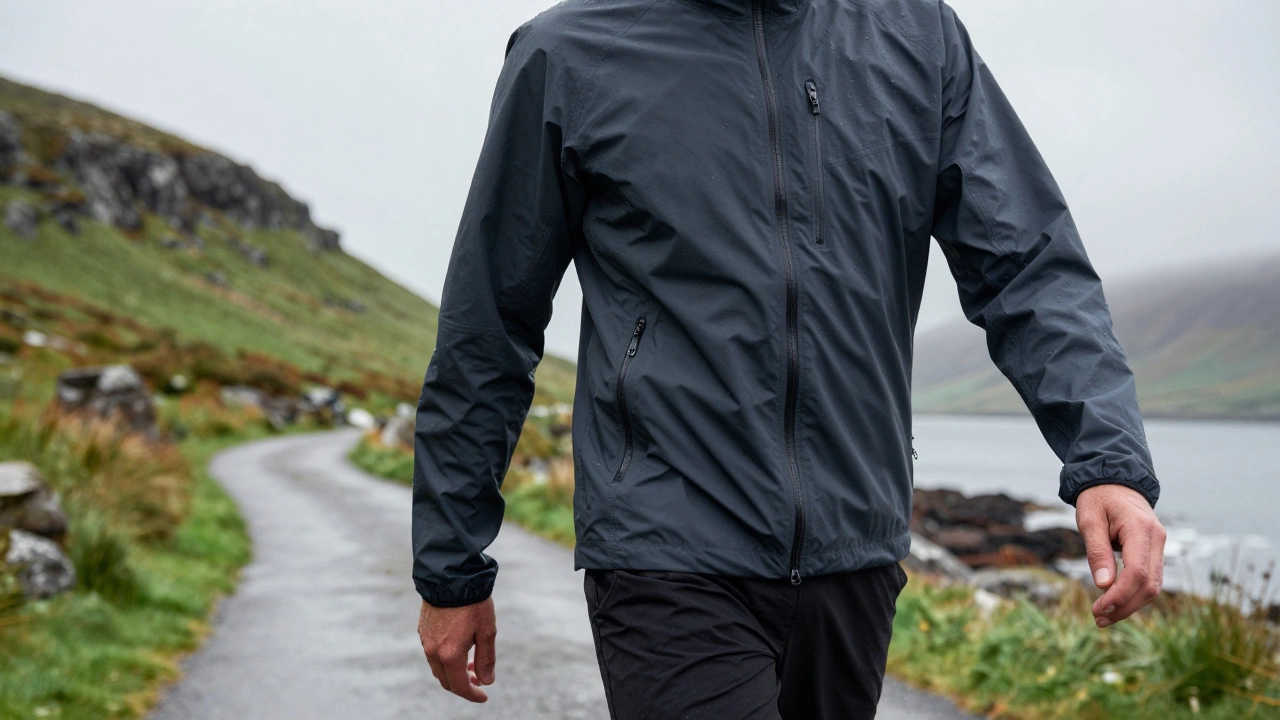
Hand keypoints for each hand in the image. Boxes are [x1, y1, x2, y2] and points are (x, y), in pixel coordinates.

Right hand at [418, 597, 496, 701]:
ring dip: (454, 672)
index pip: (459, 686)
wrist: (451, 575)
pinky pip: (432, 654)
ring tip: (471, 663)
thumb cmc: (472, 602)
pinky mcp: (422, 630)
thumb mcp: (487, 631)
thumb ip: (486, 659)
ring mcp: (425, 640)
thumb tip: (487, 681)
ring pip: (438, 668)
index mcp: (450, 654)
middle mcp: (433, 651)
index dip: (472, 695)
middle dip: (463, 685)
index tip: (484, 696)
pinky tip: (459, 648)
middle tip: (480, 679)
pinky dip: (445, 659)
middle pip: (446, 681)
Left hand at [1075, 484, 1165, 627]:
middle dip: (1125, 606)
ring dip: (1130, 605)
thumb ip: (1097, 551)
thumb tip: (1103, 585)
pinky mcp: (1155, 551)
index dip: (1120, 596)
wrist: (1114, 480)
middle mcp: (1157, 538)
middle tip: (1098, 619)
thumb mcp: (1089, 519)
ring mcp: (1159, 545)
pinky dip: (1134, 594)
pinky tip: (1114, 603)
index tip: (1099, 609)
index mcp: (1140, 528)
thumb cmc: (1098, 498)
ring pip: (1153, 586)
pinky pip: (1150, 579)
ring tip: (1103, 617)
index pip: (1137, 572)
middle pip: (1149, 585)